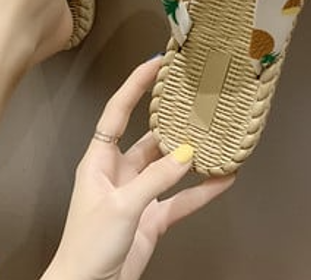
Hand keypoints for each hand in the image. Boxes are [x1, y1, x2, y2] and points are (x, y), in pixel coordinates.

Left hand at [42, 57, 235, 279]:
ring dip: (190, 156)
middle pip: (149, 136)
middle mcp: (120, 171)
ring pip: (169, 167)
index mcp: (100, 159)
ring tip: (215, 137)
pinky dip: (201, 191)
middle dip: (171, 119)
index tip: (155, 64)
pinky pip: (182, 199)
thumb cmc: (88, 245)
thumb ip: (155, 179)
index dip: (134, 85)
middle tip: (194, 98)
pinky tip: (223, 179)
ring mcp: (139, 194)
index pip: (117, 111)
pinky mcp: (153, 218)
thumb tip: (185, 154)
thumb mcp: (121, 206)